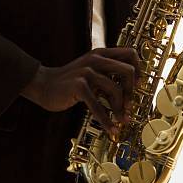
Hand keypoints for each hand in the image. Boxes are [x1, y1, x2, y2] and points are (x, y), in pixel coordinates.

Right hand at [21, 47, 139, 137]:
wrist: (43, 85)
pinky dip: (107, 120)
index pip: (130, 54)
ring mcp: (87, 71)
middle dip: (132, 91)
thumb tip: (130, 88)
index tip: (137, 85)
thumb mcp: (90, 70)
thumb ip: (107, 73)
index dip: (138, 69)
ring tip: (120, 120)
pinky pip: (99, 106)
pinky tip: (111, 129)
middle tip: (129, 105)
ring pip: (116, 90)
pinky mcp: (79, 86)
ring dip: (120, 109)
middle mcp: (96, 59)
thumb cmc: (70, 81)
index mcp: (101, 53)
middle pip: (128, 71)